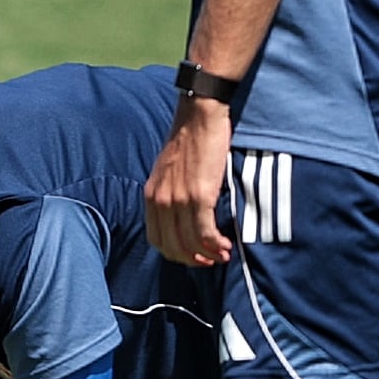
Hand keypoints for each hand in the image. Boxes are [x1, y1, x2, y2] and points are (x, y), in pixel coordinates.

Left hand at [143, 97, 232, 265]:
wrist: (199, 118)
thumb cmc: (190, 142)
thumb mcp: (169, 172)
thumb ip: (171, 194)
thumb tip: (183, 217)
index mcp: (151, 195)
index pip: (156, 238)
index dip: (176, 253)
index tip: (193, 256)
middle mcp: (161, 200)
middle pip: (172, 246)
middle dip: (192, 259)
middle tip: (211, 260)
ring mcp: (178, 199)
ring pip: (190, 243)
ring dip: (209, 255)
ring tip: (223, 255)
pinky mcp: (199, 195)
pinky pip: (205, 231)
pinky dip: (216, 244)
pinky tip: (226, 245)